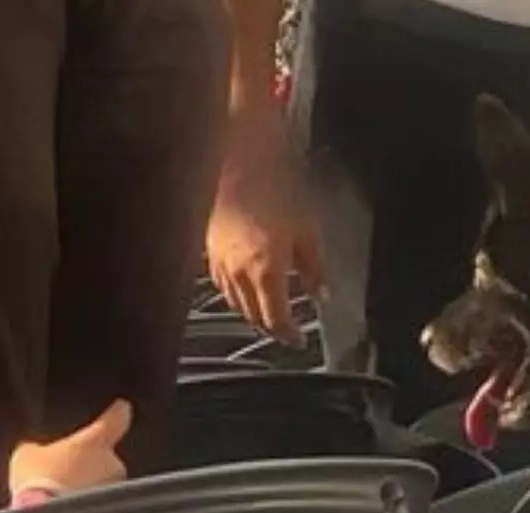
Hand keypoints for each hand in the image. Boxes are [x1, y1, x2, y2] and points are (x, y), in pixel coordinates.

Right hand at [9, 399, 132, 495]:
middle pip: (107, 457)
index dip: (118, 412)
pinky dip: (90, 507)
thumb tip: (36, 451)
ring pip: (105, 483)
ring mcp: (116, 490)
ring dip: (91, 487)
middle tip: (67, 474)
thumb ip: (39, 449)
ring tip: (63, 497)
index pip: (117, 419)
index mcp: (96, 440)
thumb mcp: (27, 457)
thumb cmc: (39, 483)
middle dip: (92, 465)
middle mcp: (114, 463)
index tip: (122, 408)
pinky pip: (102, 505)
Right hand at [206, 101, 324, 344]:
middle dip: (271, 327)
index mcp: (265, 269)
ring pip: (234, 303)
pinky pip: (221, 284)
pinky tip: (244, 289)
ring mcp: (218, 262)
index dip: (288, 335)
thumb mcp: (307, 228)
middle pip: (253, 316)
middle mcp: (237, 271)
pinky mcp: (207, 249)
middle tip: (285, 330)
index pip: (276, 319)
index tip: (299, 340)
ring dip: (251, 313)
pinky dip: (235, 294)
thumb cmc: (274, 184)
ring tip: (267, 314)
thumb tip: (322, 293)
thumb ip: (314, 267)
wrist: (238, 154)